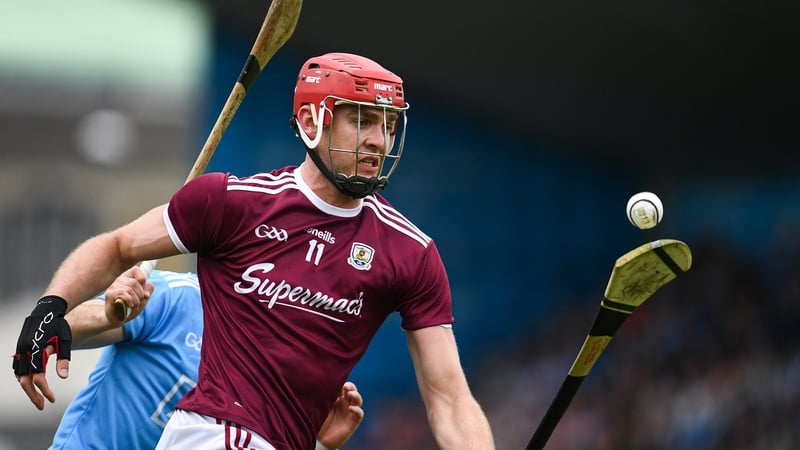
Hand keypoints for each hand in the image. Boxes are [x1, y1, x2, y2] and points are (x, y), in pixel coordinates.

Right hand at [13, 295, 71, 409]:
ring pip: (19, 375)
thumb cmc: (58, 326)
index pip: (38, 377)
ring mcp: (20, 350)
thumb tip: (63, 377)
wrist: (46, 311)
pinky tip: (31, 385)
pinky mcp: (19, 349)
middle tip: (42, 406)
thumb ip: (64, 359)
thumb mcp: (64, 341)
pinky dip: (23, 378)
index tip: (52, 399)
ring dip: (27, 388)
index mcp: (36, 350)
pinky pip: (18, 368)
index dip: (45, 390)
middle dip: (33, 395)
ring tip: (38, 398)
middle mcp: (24, 351)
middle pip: (25, 380)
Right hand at [104, 266, 153, 324]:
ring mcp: (113, 287)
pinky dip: (130, 301)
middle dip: (141, 294)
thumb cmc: (129, 307)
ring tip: (134, 305)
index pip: (136, 270)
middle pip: (135, 282)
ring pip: (130, 288)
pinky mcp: (109, 295)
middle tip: (138, 302)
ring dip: (136, 300)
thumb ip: (147, 290)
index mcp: (127, 277)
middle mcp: (119, 280)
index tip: (142, 290)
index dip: (142, 280)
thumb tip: (149, 287)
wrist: (116, 318)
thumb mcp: (142, 299)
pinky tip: (130, 306)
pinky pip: (123, 294)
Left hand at [317, 381, 363, 449]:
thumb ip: (322, 397)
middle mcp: (344, 404)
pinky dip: (357, 410)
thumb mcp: (318, 407)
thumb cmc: (316, 422)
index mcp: (336, 398)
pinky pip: (360, 414)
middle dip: (351, 387)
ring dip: (356, 395)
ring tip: (350, 394)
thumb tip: (321, 384)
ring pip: (358, 400)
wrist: (319, 440)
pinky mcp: (353, 422)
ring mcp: (349, 412)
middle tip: (346, 387)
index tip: (339, 382)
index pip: (343, 386)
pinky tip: (351, 408)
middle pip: (352, 391)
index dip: (343, 382)